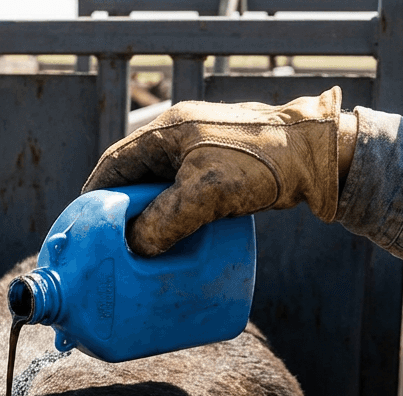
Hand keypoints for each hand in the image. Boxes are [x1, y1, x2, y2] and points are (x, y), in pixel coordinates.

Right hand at [82, 87, 354, 256]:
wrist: (320, 154)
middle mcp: (179, 140)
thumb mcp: (208, 192)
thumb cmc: (264, 161)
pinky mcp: (223, 172)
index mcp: (165, 133)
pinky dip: (177, 222)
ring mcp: (202, 155)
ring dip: (151, 222)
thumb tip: (136, 247)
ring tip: (143, 256)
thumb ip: (166, 220)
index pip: (113, 167)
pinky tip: (178, 246)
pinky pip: (187, 201)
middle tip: (112, 250)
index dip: (93, 198)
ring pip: (162, 194)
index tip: (82, 230)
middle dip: (121, 216)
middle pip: (134, 182)